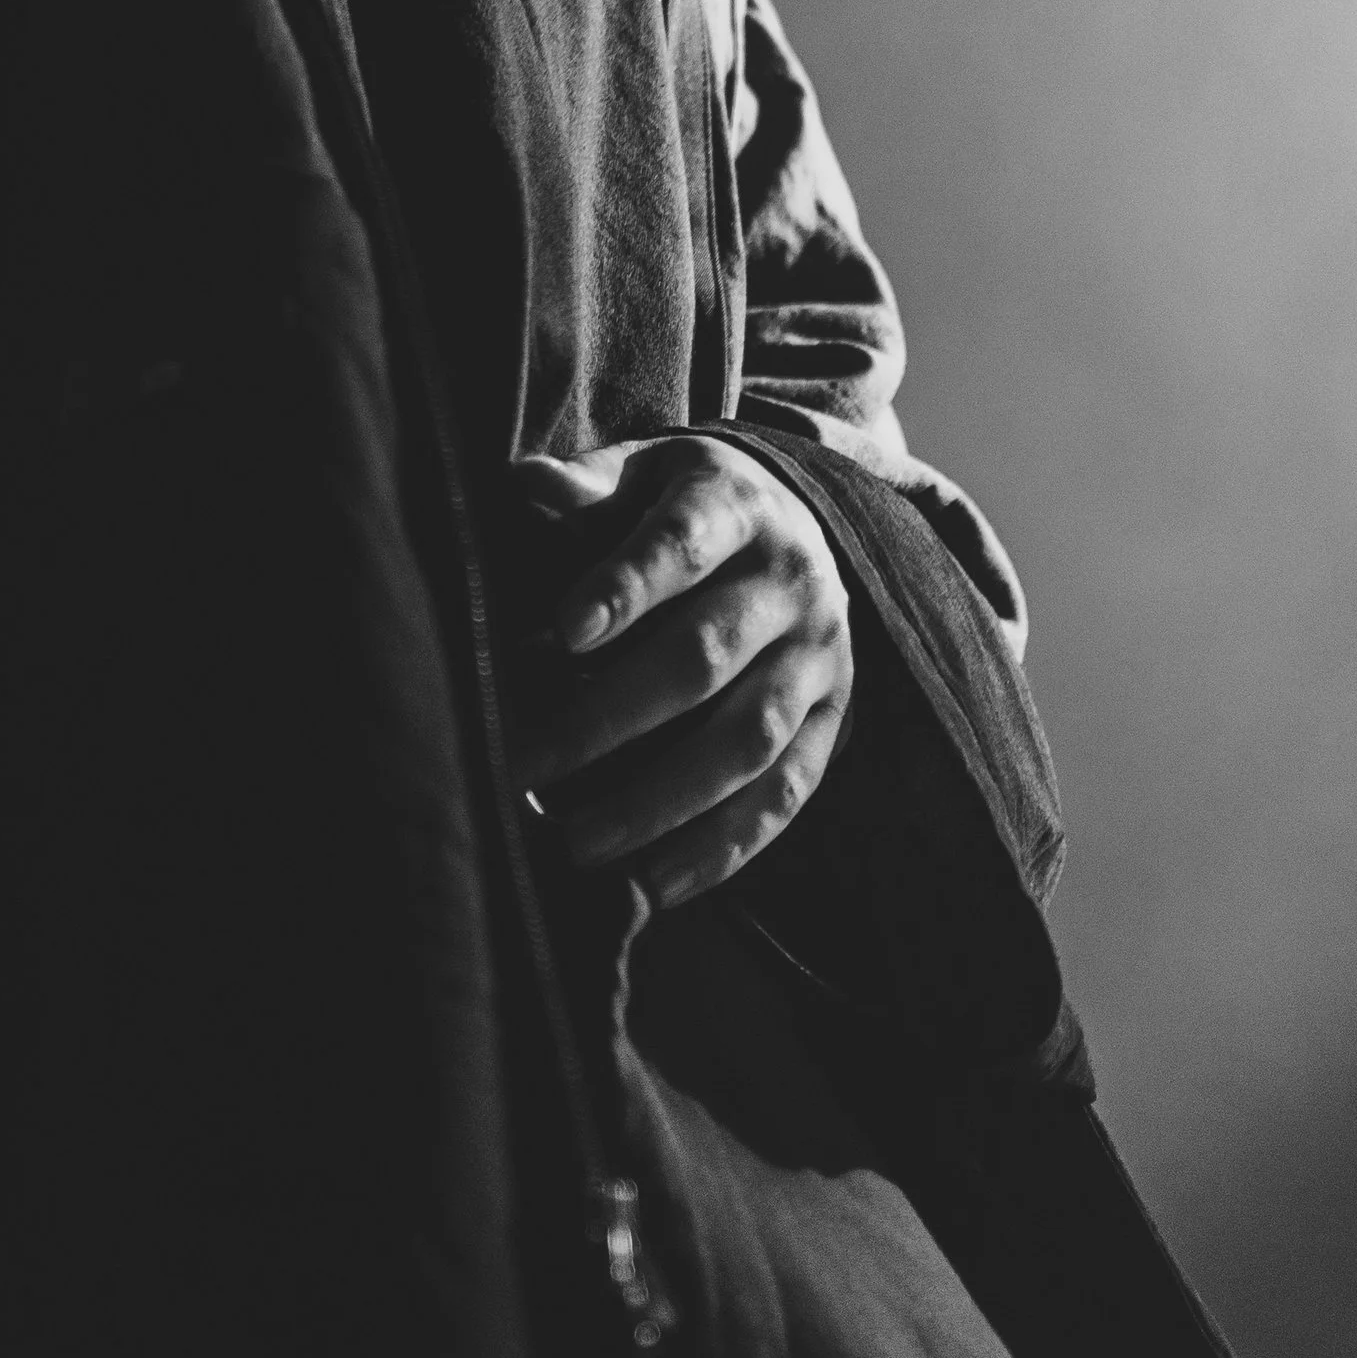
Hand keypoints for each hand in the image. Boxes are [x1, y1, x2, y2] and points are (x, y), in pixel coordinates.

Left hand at [515, 436, 853, 909]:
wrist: (798, 518)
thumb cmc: (681, 504)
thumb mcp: (640, 474)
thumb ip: (584, 491)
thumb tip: (528, 488)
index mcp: (736, 502)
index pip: (683, 540)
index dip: (626, 584)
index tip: (563, 630)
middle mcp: (790, 577)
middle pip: (704, 654)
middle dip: (606, 717)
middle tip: (522, 762)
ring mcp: (819, 653)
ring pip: (748, 738)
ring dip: (659, 799)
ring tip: (574, 841)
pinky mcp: (834, 717)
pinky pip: (787, 792)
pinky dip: (723, 846)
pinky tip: (654, 882)